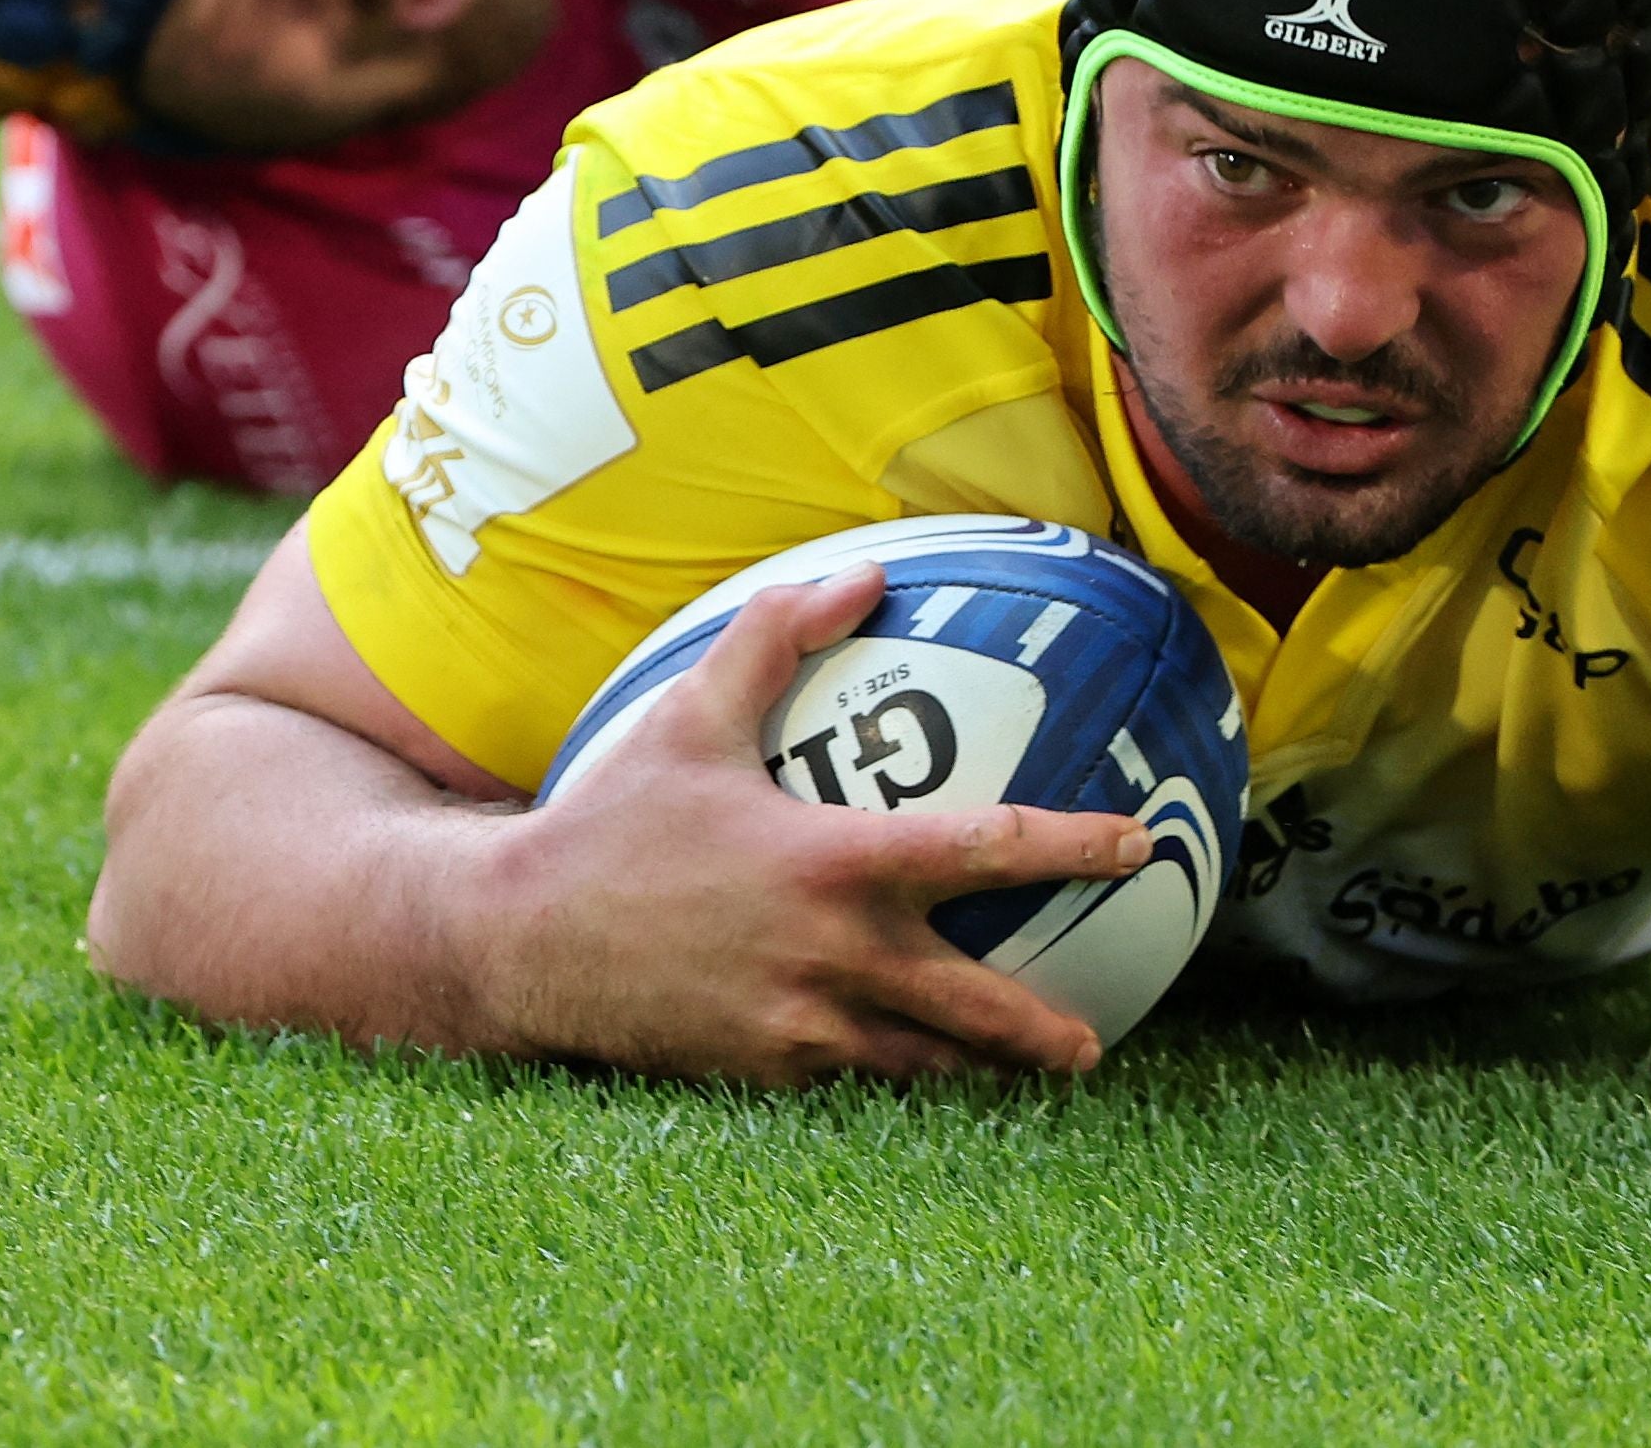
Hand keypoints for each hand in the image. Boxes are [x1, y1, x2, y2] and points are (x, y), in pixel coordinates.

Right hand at [472, 565, 1154, 1084]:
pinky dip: (890, 1076)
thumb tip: (865, 571)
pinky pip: (847, 1078)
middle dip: (1042, 1030)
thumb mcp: (691, 712)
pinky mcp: (761, 1071)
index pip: (986, 850)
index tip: (1138, 844)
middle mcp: (830, 955)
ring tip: (1027, 1075)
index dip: (1073, 846)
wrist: (513, 942)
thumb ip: (779, 635)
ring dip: (977, 1070)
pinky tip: (920, 1076)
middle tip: (1093, 1041)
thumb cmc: (611, 818)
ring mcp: (797, 1026)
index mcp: (832, 863)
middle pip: (973, 1004)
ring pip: (916, 1061)